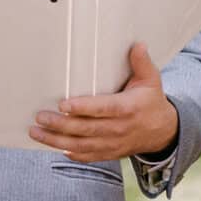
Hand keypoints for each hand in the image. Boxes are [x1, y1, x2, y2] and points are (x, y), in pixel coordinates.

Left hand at [29, 43, 177, 162]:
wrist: (163, 132)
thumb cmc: (151, 102)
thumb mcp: (152, 80)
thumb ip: (142, 63)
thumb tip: (138, 45)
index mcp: (127, 108)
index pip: (102, 109)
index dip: (82, 108)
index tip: (63, 104)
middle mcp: (119, 128)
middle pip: (86, 129)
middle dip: (60, 124)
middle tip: (40, 117)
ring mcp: (113, 143)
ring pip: (82, 145)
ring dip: (57, 140)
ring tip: (36, 132)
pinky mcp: (109, 153)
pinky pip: (87, 156)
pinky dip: (70, 153)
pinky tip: (54, 146)